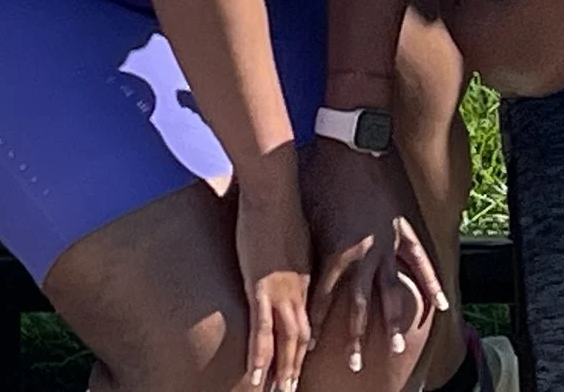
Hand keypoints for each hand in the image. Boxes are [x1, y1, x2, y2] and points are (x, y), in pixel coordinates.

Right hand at [234, 167, 314, 390]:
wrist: (274, 191)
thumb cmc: (279, 201)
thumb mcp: (290, 229)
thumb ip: (287, 243)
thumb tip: (279, 240)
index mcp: (305, 277)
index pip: (306, 318)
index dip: (304, 343)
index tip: (302, 361)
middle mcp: (298, 290)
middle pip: (300, 338)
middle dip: (296, 368)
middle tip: (292, 391)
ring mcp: (280, 292)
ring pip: (286, 343)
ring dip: (284, 372)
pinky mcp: (260, 289)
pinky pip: (261, 332)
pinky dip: (260, 358)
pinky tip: (257, 377)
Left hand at [303, 141, 443, 374]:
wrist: (353, 144)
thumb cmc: (323, 174)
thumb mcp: (307, 213)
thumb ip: (307, 244)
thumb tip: (291, 265)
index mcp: (336, 252)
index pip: (324, 299)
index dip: (316, 324)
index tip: (308, 349)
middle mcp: (364, 255)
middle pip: (359, 306)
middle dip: (354, 338)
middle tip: (352, 366)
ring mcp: (389, 245)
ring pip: (392, 293)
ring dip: (394, 323)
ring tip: (396, 348)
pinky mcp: (406, 230)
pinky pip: (421, 263)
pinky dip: (430, 285)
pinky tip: (439, 307)